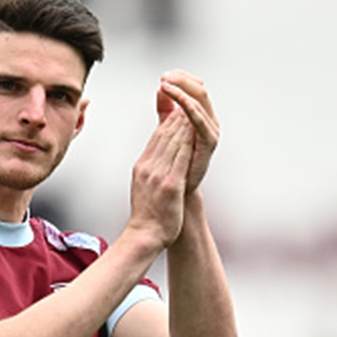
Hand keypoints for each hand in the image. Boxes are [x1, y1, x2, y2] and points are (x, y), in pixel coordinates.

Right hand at [128, 107, 194, 248]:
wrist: (145, 235)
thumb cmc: (147, 215)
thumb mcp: (143, 187)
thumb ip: (150, 170)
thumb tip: (155, 159)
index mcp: (142, 167)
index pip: (155, 138)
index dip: (167, 122)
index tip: (178, 110)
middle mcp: (148, 167)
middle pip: (163, 135)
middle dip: (176, 117)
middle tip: (187, 101)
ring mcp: (158, 175)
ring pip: (172, 142)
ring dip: (183, 123)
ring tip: (192, 109)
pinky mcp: (170, 184)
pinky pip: (180, 157)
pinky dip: (187, 141)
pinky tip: (195, 131)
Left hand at [159, 70, 218, 193]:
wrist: (177, 188)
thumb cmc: (173, 161)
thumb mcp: (167, 129)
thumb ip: (165, 109)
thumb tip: (160, 88)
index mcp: (199, 115)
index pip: (194, 87)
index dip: (180, 79)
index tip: (163, 76)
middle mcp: (208, 120)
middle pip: (199, 91)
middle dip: (181, 81)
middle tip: (165, 78)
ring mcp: (210, 130)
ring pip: (200, 102)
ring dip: (182, 91)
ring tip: (166, 86)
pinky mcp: (209, 142)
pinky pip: (200, 121)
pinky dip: (190, 109)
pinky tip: (180, 102)